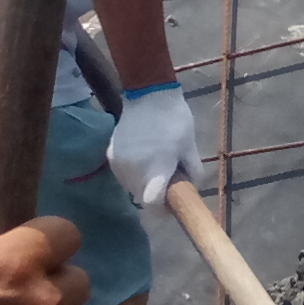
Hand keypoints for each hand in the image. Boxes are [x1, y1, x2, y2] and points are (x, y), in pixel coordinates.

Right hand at [105, 81, 202, 212]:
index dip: (162, 209)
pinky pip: (123, 174)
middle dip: (154, 195)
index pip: (152, 205)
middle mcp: (133, 171)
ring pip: (131, 187)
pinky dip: (132, 172)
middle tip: (166, 180)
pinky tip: (142, 157)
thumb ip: (192, 173)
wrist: (149, 95)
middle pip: (141, 197)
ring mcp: (119, 164)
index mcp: (156, 170)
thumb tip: (189, 190)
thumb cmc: (175, 121)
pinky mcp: (111, 155)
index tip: (170, 203)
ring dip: (142, 183)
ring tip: (154, 165)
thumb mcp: (191, 148)